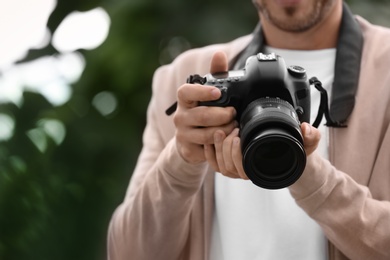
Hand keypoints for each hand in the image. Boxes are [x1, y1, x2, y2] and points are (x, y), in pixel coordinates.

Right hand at [173, 51, 236, 163]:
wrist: (190, 140)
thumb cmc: (202, 112)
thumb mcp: (208, 94)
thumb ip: (215, 74)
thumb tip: (219, 54)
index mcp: (184, 100)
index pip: (186, 92)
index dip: (201, 91)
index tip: (217, 92)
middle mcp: (180, 116)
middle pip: (202, 115)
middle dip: (222, 115)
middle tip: (234, 113)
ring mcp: (182, 134)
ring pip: (206, 133)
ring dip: (224, 129)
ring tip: (234, 126)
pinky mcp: (188, 149)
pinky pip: (207, 148)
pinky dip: (220, 143)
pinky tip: (227, 139)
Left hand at [205, 122, 320, 179]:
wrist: (290, 156)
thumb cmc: (295, 152)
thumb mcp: (307, 144)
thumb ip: (311, 136)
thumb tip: (305, 128)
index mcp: (262, 170)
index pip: (242, 171)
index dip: (236, 154)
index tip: (239, 135)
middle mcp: (248, 173)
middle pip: (227, 168)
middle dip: (226, 147)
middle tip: (233, 129)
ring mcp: (238, 170)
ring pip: (219, 166)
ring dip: (217, 148)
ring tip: (223, 130)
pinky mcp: (230, 164)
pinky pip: (214, 164)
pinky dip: (209, 152)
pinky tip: (210, 139)